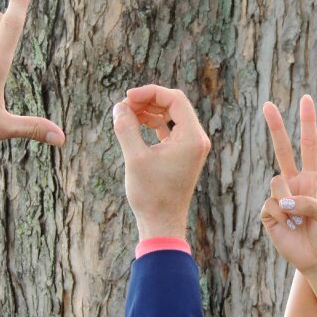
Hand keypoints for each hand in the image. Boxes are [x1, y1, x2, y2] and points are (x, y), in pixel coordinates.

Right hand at [112, 85, 210, 240]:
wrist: (162, 224)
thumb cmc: (151, 195)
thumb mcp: (135, 158)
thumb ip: (126, 127)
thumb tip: (119, 106)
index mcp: (192, 137)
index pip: (174, 99)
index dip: (150, 93)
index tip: (127, 97)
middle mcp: (197, 139)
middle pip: (174, 104)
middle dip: (148, 100)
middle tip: (124, 105)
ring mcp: (192, 147)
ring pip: (171, 116)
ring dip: (149, 111)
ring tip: (126, 115)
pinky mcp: (184, 154)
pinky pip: (170, 129)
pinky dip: (154, 124)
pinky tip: (136, 125)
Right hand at [261, 95, 316, 273]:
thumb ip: (308, 201)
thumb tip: (284, 200)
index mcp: (312, 177)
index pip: (309, 144)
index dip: (307, 123)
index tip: (306, 99)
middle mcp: (294, 182)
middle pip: (282, 150)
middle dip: (276, 127)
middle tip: (267, 104)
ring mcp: (280, 196)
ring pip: (277, 183)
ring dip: (290, 202)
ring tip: (299, 220)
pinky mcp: (268, 212)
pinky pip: (271, 205)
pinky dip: (282, 217)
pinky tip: (288, 227)